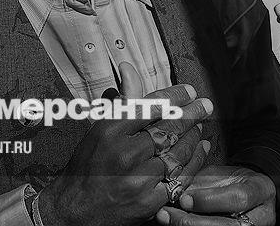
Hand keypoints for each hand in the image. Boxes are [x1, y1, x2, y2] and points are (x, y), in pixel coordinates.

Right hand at [38, 82, 213, 225]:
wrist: (74, 210)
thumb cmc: (87, 167)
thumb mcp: (99, 129)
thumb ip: (122, 101)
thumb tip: (129, 68)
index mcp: (110, 132)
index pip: (151, 106)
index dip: (175, 96)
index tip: (189, 92)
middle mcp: (125, 154)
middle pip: (168, 127)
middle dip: (192, 113)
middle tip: (205, 105)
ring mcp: (138, 179)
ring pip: (177, 152)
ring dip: (193, 137)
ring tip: (200, 126)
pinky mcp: (149, 201)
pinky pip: (179, 178)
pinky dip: (193, 163)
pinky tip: (199, 150)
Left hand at [155, 165, 275, 225]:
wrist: (249, 192)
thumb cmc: (233, 181)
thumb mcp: (221, 174)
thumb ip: (203, 183)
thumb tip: (177, 191)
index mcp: (261, 190)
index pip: (238, 197)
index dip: (209, 200)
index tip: (184, 198)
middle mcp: (262, 216)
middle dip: (194, 221)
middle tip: (168, 214)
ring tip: (167, 218)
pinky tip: (176, 223)